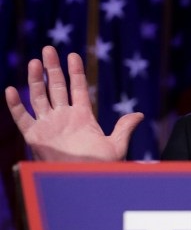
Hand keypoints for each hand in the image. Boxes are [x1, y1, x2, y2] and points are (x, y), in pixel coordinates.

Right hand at [4, 46, 143, 160]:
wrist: (85, 180)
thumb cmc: (101, 167)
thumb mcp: (116, 145)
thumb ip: (124, 127)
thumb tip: (138, 115)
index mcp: (83, 116)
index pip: (78, 88)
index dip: (75, 72)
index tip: (73, 55)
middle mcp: (64, 117)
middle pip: (56, 87)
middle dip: (52, 68)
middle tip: (48, 49)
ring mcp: (49, 125)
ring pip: (39, 97)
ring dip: (35, 79)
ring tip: (34, 61)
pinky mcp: (35, 137)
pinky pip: (22, 118)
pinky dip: (15, 105)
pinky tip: (10, 90)